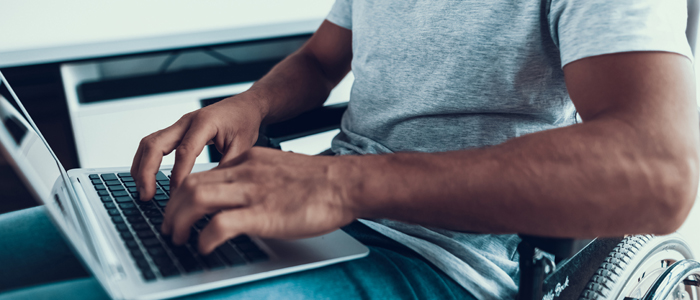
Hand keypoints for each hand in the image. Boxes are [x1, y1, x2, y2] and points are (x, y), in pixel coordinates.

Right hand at [131, 95, 264, 200]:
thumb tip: (211, 193)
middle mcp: (187, 121)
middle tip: (146, 196)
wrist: (245, 106)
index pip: (185, 151)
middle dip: (147, 172)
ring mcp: (179, 125)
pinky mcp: (176, 131)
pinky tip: (146, 178)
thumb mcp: (243, 147)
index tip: (176, 196)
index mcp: (204, 123)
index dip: (178, 176)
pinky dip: (146, 161)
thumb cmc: (244, 123)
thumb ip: (226, 168)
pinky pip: (154, 144)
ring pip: (149, 143)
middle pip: (155, 144)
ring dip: (141, 167)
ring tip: (143, 191)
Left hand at [160, 147, 356, 253]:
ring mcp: (252, 193)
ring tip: (178, 238)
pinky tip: (205, 248)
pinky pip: (220, 225)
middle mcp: (244, 173)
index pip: (203, 173)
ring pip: (196, 199)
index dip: (184, 194)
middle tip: (169, 227)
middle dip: (172, 208)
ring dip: (179, 222)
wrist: (345, 184)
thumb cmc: (320, 181)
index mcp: (248, 161)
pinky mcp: (262, 214)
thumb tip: (242, 196)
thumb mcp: (280, 168)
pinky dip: (205, 239)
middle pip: (190, 184)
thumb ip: (258, 177)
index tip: (180, 209)